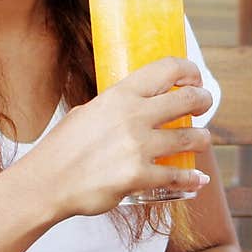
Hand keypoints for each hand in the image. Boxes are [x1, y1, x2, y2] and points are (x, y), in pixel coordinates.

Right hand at [24, 56, 213, 219]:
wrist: (46, 182)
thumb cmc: (61, 148)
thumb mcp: (85, 113)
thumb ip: (112, 108)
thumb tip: (130, 106)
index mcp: (119, 96)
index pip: (166, 69)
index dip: (189, 70)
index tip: (195, 78)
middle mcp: (133, 116)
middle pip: (187, 100)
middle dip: (203, 101)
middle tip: (204, 105)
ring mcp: (138, 147)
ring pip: (190, 138)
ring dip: (202, 140)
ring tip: (202, 140)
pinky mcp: (139, 177)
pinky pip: (177, 176)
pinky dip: (191, 179)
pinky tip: (197, 180)